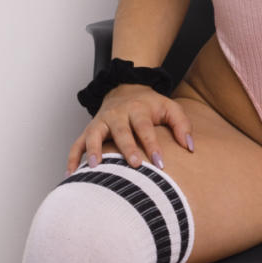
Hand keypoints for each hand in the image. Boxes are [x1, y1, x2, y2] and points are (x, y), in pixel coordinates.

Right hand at [68, 84, 194, 173]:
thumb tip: (190, 147)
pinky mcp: (89, 129)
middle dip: (127, 148)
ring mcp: (101, 122)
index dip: (152, 145)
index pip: (145, 128)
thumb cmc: (150, 105)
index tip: (160, 163)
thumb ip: (182, 125)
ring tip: (95, 167)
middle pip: (121, 131)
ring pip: (93, 135)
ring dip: (93, 150)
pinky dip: (72, 158)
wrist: (125, 88)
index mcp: (138, 109)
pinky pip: (77, 143)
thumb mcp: (170, 108)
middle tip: (135, 165)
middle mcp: (117, 114)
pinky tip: (71, 175)